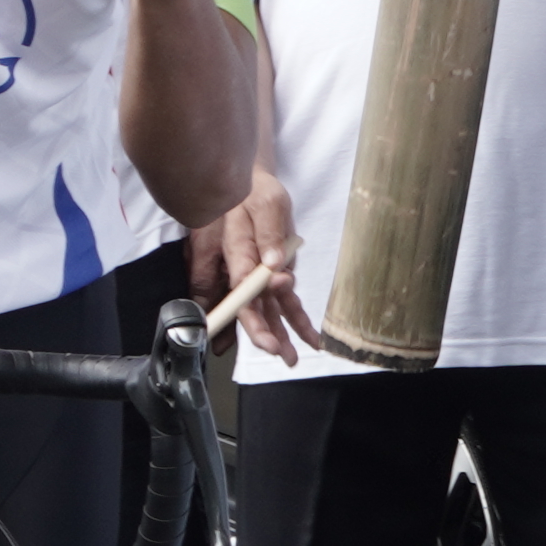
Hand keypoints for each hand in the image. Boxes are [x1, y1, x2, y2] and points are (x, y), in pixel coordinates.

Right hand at [204, 176, 312, 360]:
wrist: (252, 186)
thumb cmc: (255, 192)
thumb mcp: (265, 205)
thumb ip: (267, 233)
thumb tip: (273, 263)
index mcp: (235, 252)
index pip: (239, 288)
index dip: (249, 312)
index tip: (264, 331)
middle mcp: (241, 269)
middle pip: (248, 306)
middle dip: (261, 332)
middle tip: (276, 351)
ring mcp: (256, 275)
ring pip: (266, 310)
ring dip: (279, 334)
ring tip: (292, 359)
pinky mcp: (273, 275)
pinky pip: (283, 303)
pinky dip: (296, 321)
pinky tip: (310, 339)